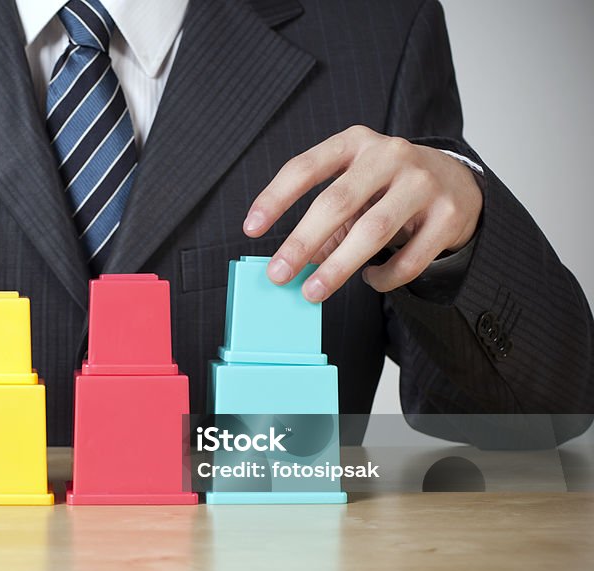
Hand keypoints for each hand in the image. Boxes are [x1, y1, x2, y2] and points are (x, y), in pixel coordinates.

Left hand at [243, 125, 482, 301]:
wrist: (457, 182)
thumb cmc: (387, 186)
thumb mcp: (354, 187)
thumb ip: (324, 220)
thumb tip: (292, 263)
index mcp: (355, 142)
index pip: (305, 167)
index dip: (275, 198)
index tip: (250, 229)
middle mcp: (390, 155)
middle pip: (336, 201)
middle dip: (301, 242)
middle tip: (277, 274)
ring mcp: (423, 182)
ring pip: (373, 231)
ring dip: (337, 267)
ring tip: (313, 292)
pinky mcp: (449, 214)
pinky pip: (409, 258)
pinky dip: (384, 277)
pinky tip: (371, 279)